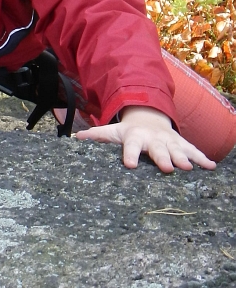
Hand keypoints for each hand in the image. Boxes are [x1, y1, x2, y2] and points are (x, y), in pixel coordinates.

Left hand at [76, 106, 215, 172]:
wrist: (150, 118)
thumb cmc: (129, 131)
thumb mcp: (113, 131)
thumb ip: (97, 136)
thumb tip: (77, 139)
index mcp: (135, 137)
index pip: (130, 146)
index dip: (130, 155)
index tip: (130, 165)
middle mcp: (153, 139)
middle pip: (158, 149)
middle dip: (163, 158)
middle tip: (168, 168)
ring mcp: (169, 141)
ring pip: (177, 150)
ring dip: (184, 158)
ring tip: (189, 168)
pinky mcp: (182, 143)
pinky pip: (193, 151)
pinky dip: (202, 158)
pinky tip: (211, 167)